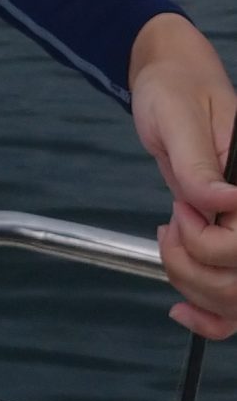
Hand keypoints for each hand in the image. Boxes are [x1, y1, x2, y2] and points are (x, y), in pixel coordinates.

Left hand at [129, 12, 236, 340]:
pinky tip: (182, 309)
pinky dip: (211, 317)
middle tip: (171, 223)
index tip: (182, 209)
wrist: (171, 84)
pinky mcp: (232, 239)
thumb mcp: (178, 118)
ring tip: (170, 241)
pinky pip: (233, 301)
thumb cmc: (175, 90)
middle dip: (195, 266)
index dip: (208, 241)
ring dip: (194, 287)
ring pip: (235, 298)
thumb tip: (222, 202)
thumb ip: (198, 165)